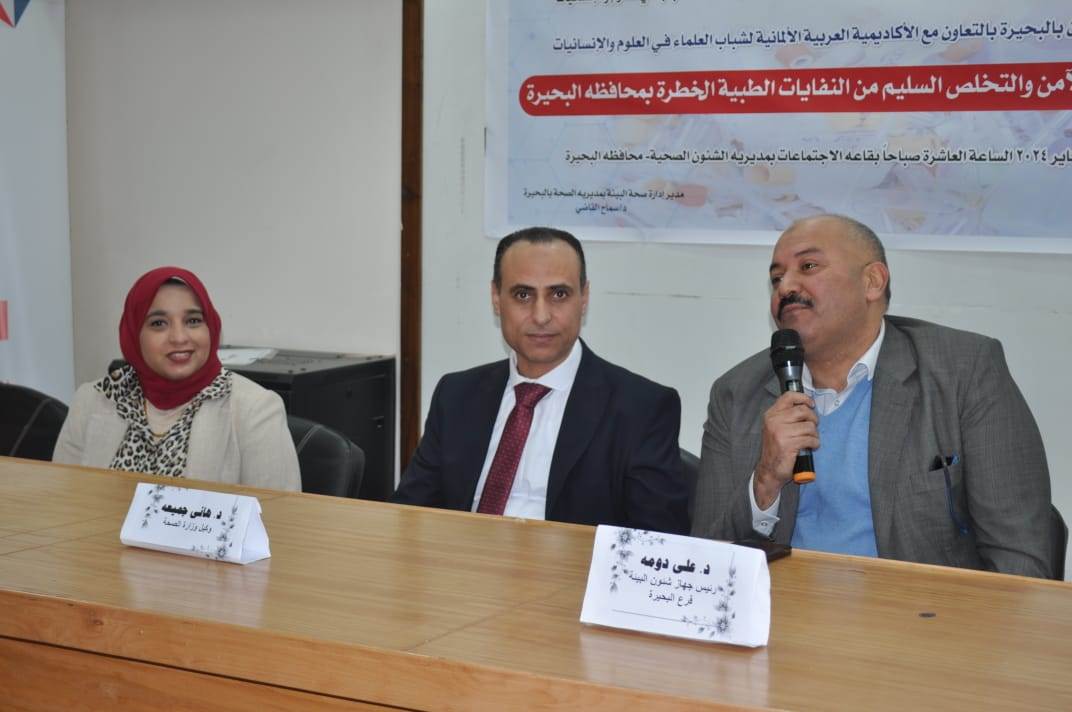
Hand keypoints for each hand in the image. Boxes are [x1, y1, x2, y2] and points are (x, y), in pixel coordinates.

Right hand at [754, 391, 818, 507]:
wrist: (769, 470)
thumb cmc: (777, 449)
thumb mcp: (776, 428)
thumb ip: (786, 416)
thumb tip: (807, 405)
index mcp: (771, 415)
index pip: (789, 397)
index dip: (804, 398)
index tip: (811, 405)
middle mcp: (774, 421)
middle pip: (803, 411)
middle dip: (813, 419)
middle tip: (812, 427)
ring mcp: (781, 433)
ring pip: (809, 426)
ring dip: (814, 434)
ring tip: (810, 439)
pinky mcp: (789, 445)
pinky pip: (810, 439)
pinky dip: (814, 443)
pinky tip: (810, 447)